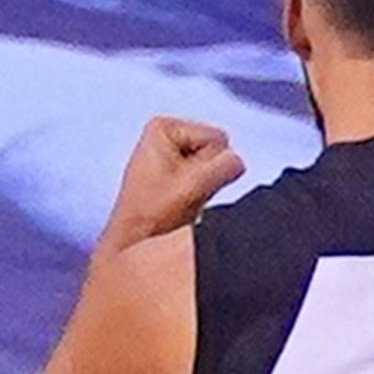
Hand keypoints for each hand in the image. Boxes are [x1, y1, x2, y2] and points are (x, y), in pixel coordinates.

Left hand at [102, 116, 244, 254]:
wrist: (135, 245)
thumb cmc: (152, 215)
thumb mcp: (196, 184)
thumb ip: (227, 165)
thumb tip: (238, 163)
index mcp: (163, 127)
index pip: (219, 139)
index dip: (209, 166)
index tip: (184, 183)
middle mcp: (167, 137)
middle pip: (219, 151)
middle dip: (208, 176)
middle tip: (184, 194)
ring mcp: (173, 157)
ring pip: (217, 168)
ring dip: (206, 187)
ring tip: (182, 200)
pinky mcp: (179, 176)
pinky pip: (211, 181)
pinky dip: (202, 194)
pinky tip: (183, 204)